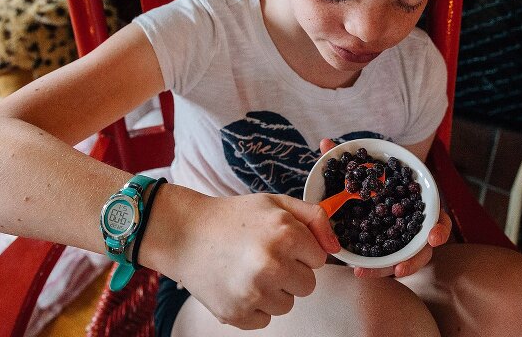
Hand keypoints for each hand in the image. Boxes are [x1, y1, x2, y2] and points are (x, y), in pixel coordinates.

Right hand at [161, 185, 340, 329]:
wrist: (184, 234)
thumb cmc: (234, 217)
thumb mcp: (275, 203)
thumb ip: (314, 218)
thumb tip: (337, 248)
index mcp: (285, 234)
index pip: (319, 258)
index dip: (300, 249)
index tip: (279, 242)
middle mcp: (272, 264)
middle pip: (308, 285)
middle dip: (291, 271)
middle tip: (263, 256)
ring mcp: (254, 293)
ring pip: (288, 304)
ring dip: (273, 291)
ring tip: (249, 269)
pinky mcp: (237, 314)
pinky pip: (266, 319)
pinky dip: (255, 306)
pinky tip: (238, 284)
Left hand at [318, 138, 450, 278]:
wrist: (371, 191)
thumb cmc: (373, 178)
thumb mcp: (364, 168)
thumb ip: (346, 158)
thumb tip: (326, 142)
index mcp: (418, 204)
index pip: (438, 218)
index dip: (438, 228)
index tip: (434, 236)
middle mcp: (415, 224)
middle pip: (423, 246)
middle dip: (416, 257)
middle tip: (402, 266)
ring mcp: (404, 240)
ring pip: (407, 259)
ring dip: (398, 267)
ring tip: (387, 273)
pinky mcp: (389, 251)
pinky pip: (387, 262)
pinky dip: (377, 269)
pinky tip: (360, 272)